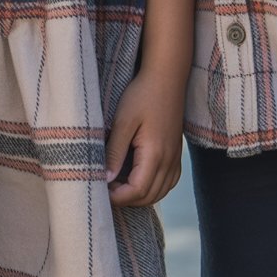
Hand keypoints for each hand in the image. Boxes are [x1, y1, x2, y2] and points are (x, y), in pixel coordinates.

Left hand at [105, 68, 183, 206]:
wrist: (166, 77)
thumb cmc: (142, 95)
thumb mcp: (123, 122)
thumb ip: (114, 152)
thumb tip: (105, 179)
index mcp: (155, 154)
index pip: (137, 191)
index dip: (117, 197)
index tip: (99, 189)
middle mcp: (169, 161)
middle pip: (149, 197)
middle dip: (126, 199)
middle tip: (105, 188)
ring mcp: (175, 158)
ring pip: (160, 193)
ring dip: (139, 196)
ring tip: (118, 184)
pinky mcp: (176, 153)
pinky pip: (168, 182)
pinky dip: (153, 188)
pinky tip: (137, 179)